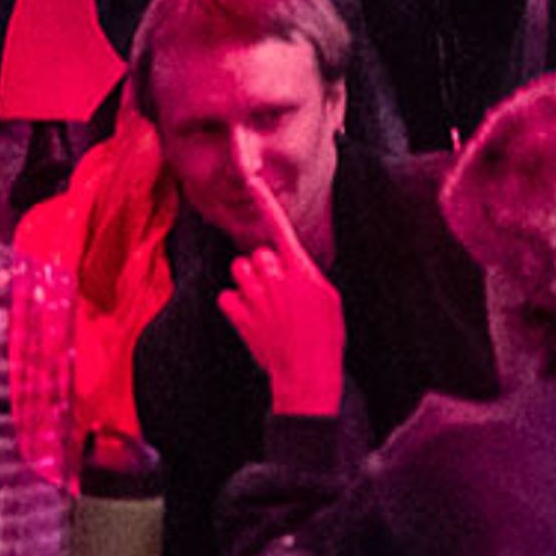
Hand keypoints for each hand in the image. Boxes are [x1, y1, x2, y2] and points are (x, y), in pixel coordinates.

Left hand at [217, 192, 346, 419]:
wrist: (308, 375)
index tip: (252, 179)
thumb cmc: (326, 338)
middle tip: (280, 293)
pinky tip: (251, 319)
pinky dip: (236, 305)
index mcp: (300, 269)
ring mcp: (256, 298)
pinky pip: (226, 297)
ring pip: (239, 269)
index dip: (265, 202)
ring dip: (248, 281)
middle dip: (265, 267)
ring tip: (264, 302)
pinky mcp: (240, 318)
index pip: (279, 226)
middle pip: (258, 253)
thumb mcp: (329, 298)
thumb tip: (293, 265)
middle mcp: (275, 278)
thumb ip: (307, 274)